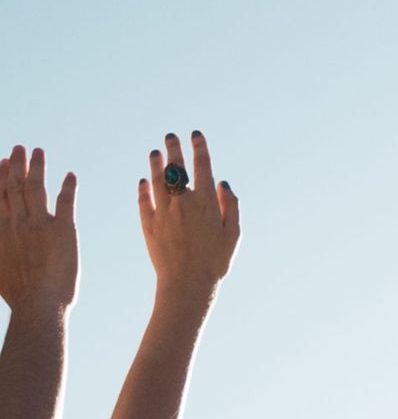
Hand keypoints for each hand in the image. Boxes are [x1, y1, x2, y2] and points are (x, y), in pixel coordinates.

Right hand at [0, 147, 78, 314]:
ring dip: (37, 168)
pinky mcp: (63, 229)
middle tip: (19, 148)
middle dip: (17, 165)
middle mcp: (17, 222)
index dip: (0, 176)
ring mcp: (39, 224)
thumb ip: (0, 248)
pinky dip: (67, 187)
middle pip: (15, 186)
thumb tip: (2, 242)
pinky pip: (65, 202)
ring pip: (36, 188)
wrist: (38, 304)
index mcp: (0, 230)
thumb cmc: (19, 295)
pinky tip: (70, 175)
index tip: (1, 161)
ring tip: (38, 151)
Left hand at [140, 133, 238, 302]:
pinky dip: (143, 188)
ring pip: (157, 180)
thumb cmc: (215, 261)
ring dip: (156, 164)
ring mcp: (163, 211)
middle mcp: (183, 202)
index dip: (199, 147)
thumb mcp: (233, 235)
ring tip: (155, 153)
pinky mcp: (148, 223)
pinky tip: (143, 181)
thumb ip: (232, 206)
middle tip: (170, 136)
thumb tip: (223, 183)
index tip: (195, 134)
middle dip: (174, 148)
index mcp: (207, 203)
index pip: (202, 166)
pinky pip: (144, 199)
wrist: (187, 283)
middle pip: (176, 167)